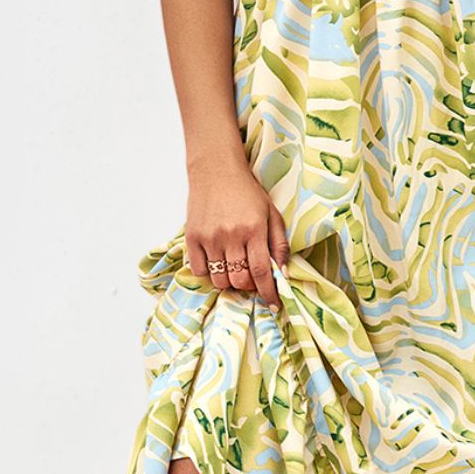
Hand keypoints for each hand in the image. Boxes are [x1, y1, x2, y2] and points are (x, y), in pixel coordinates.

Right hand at [185, 153, 289, 310]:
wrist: (216, 170)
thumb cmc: (247, 192)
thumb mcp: (272, 214)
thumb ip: (279, 244)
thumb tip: (282, 274)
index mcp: (253, 229)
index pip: (261, 272)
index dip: (268, 292)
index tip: (274, 304)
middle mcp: (230, 235)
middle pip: (240, 280)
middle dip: (249, 286)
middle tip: (252, 278)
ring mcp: (209, 237)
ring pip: (220, 280)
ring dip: (229, 282)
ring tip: (234, 268)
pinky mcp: (192, 237)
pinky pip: (200, 270)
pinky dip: (210, 273)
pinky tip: (217, 261)